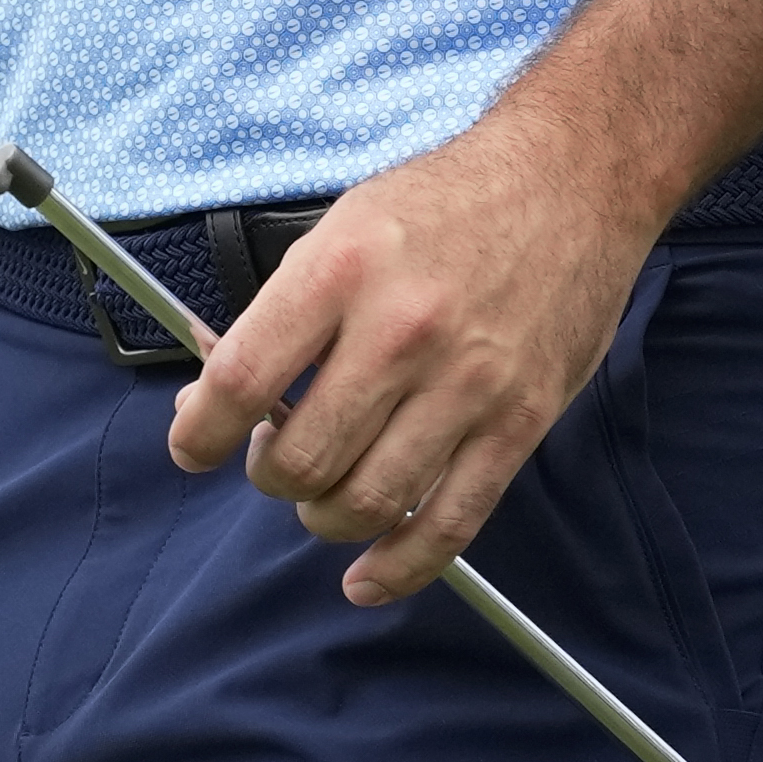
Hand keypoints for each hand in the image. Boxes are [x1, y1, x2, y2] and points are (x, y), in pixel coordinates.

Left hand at [165, 107, 656, 606]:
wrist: (572, 181)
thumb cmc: (446, 203)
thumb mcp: (344, 226)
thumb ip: (286, 311)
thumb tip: (217, 388)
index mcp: (342, 272)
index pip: (243, 380)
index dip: (198, 431)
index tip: (190, 446)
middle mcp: (402, 333)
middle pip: (302, 457)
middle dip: (267, 473)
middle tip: (271, 456)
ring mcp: (467, 386)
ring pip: (367, 503)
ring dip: (322, 516)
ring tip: (320, 492)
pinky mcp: (520, 424)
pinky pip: (450, 525)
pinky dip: (398, 569)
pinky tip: (363, 580)